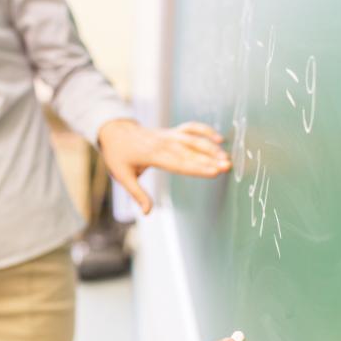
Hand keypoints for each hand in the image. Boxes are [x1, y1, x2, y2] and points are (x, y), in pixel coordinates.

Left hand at [97, 119, 231, 214]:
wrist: (114, 131)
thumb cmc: (118, 156)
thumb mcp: (122, 176)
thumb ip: (137, 194)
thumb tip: (147, 213)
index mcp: (152, 154)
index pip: (179, 163)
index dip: (197, 168)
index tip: (214, 172)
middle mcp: (164, 143)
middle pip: (190, 152)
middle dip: (210, 159)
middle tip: (227, 166)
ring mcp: (169, 135)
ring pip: (193, 140)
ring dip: (211, 147)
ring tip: (227, 157)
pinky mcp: (171, 131)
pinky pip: (191, 128)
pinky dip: (205, 130)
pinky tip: (219, 138)